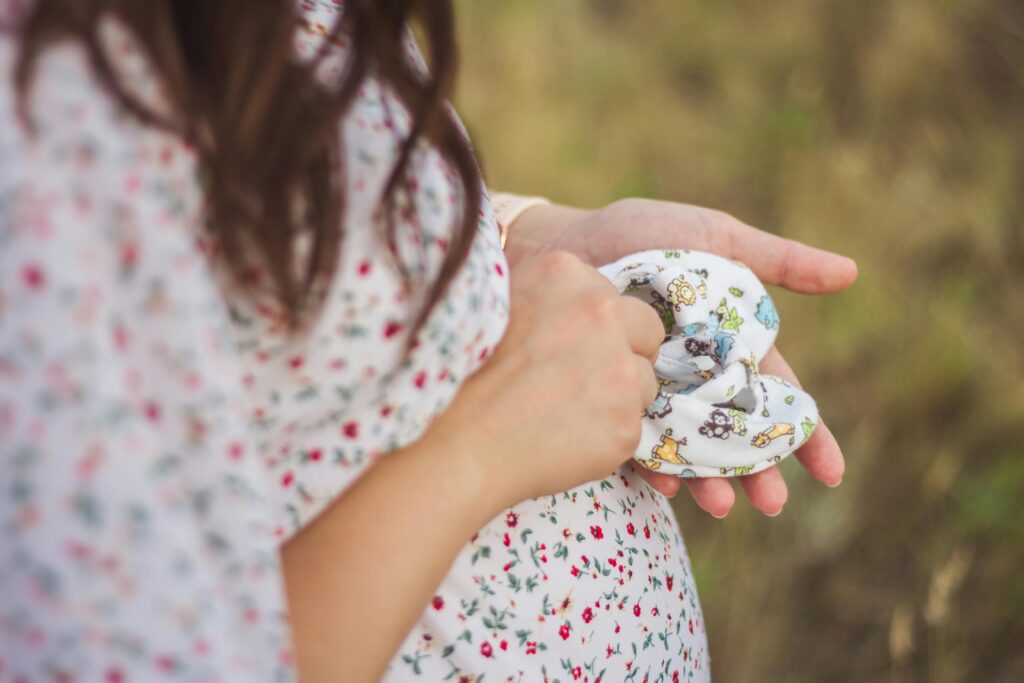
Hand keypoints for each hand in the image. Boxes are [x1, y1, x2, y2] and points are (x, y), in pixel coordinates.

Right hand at [429, 250, 665, 503]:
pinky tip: (566, 439)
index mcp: (565, 274)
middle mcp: (601, 312)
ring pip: (644, 382)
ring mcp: (619, 368)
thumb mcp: (496, 302)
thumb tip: (564, 299)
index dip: (592, 326)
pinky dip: (606, 436)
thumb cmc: (462, 375)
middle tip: (582, 379)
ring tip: (568, 413)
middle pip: (646, 330)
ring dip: (617, 397)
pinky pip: (632, 427)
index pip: (609, 296)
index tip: (565, 347)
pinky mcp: (626, 422)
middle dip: (624, 352)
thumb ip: (542, 294)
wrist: (454, 442)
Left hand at [504, 197, 857, 517]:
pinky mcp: (612, 400)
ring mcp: (656, 393)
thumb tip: (852, 273)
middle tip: (772, 503)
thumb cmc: (644, 235)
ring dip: (710, 480)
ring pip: (693, 450)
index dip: (807, 436)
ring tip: (720, 505)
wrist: (568, 243)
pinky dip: (654, 466)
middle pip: (738, 436)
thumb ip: (779, 260)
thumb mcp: (717, 239)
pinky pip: (638, 443)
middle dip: (759, 471)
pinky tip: (667, 482)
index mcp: (731, 347)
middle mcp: (697, 378)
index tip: (831, 473)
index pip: (778, 399)